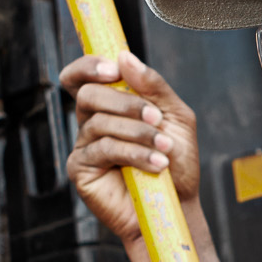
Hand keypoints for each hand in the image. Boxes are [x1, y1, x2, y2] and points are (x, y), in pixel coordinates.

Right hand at [61, 53, 200, 242]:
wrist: (179, 205)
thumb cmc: (176, 161)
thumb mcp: (176, 116)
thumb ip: (153, 86)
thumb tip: (125, 57)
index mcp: (111, 105)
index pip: (83, 76)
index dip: (89, 66)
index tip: (113, 69)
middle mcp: (92, 122)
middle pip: (88, 94)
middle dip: (126, 102)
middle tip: (156, 118)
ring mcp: (84, 145)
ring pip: (98, 122)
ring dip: (138, 132)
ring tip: (164, 147)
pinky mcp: (82, 169)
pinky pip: (102, 149)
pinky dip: (134, 153)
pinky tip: (156, 164)